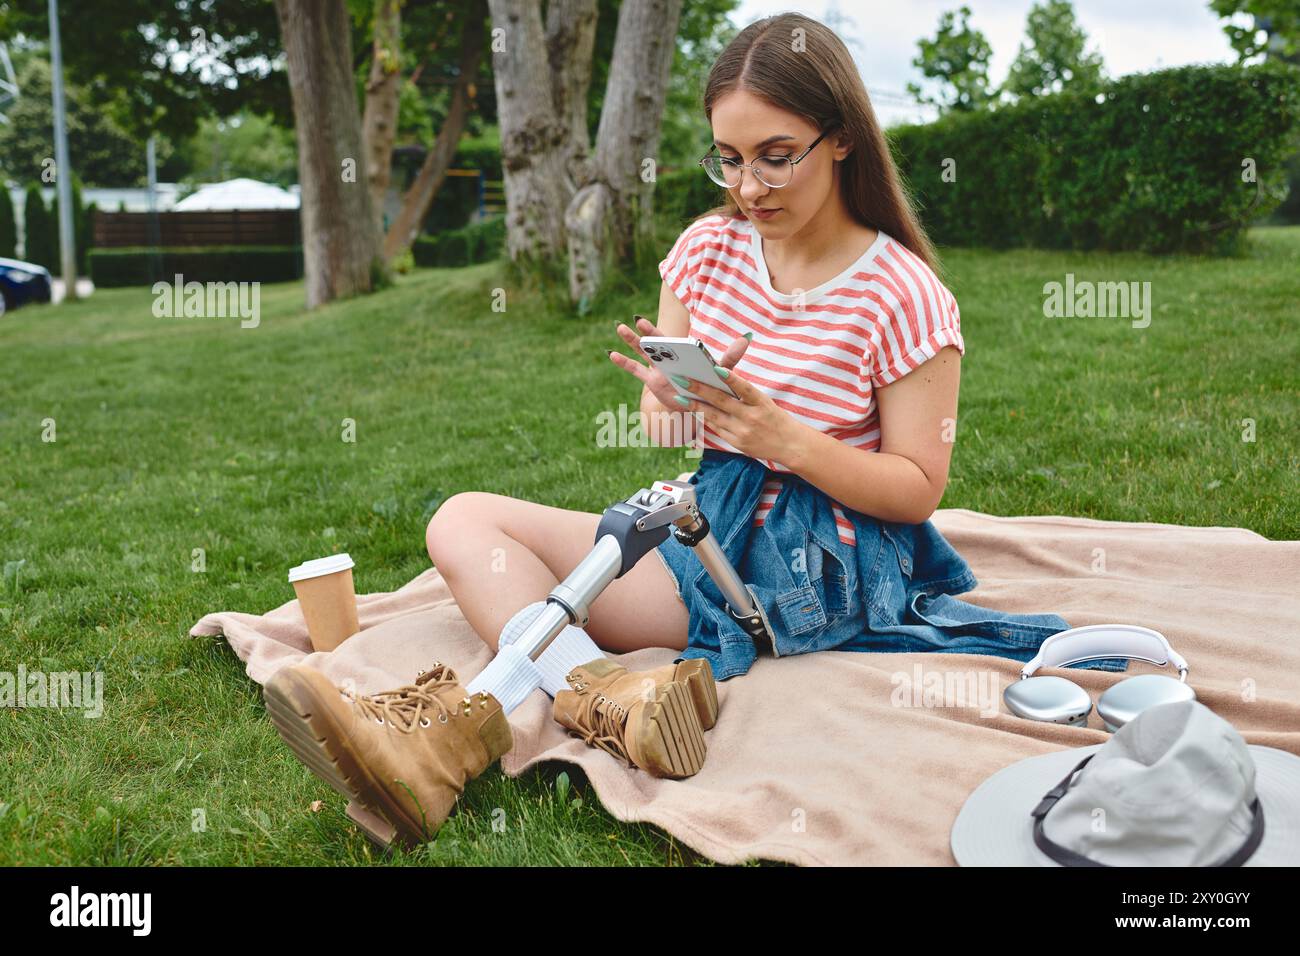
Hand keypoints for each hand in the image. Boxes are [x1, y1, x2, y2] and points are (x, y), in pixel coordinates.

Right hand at [608, 314, 750, 409]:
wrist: (700, 404)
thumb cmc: (710, 384)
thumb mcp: (720, 371)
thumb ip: (730, 357)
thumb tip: (746, 339)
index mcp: (681, 352)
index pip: (667, 340)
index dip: (655, 331)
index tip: (643, 321)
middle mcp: (668, 358)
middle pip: (654, 343)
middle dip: (643, 333)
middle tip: (632, 321)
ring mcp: (658, 369)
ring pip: (642, 353)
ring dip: (630, 342)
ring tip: (618, 328)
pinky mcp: (653, 383)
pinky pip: (636, 371)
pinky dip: (624, 363)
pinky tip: (611, 354)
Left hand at [678, 367, 809, 466]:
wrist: (790, 445)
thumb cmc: (776, 419)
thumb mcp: (765, 402)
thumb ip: (745, 394)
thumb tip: (722, 379)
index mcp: (761, 403)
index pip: (744, 388)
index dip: (731, 378)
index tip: (716, 368)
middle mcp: (751, 417)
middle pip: (722, 401)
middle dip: (700, 389)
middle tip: (682, 380)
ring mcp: (743, 432)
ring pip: (714, 416)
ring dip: (695, 405)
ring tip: (680, 396)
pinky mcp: (737, 443)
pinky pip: (717, 428)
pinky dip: (705, 418)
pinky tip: (693, 410)